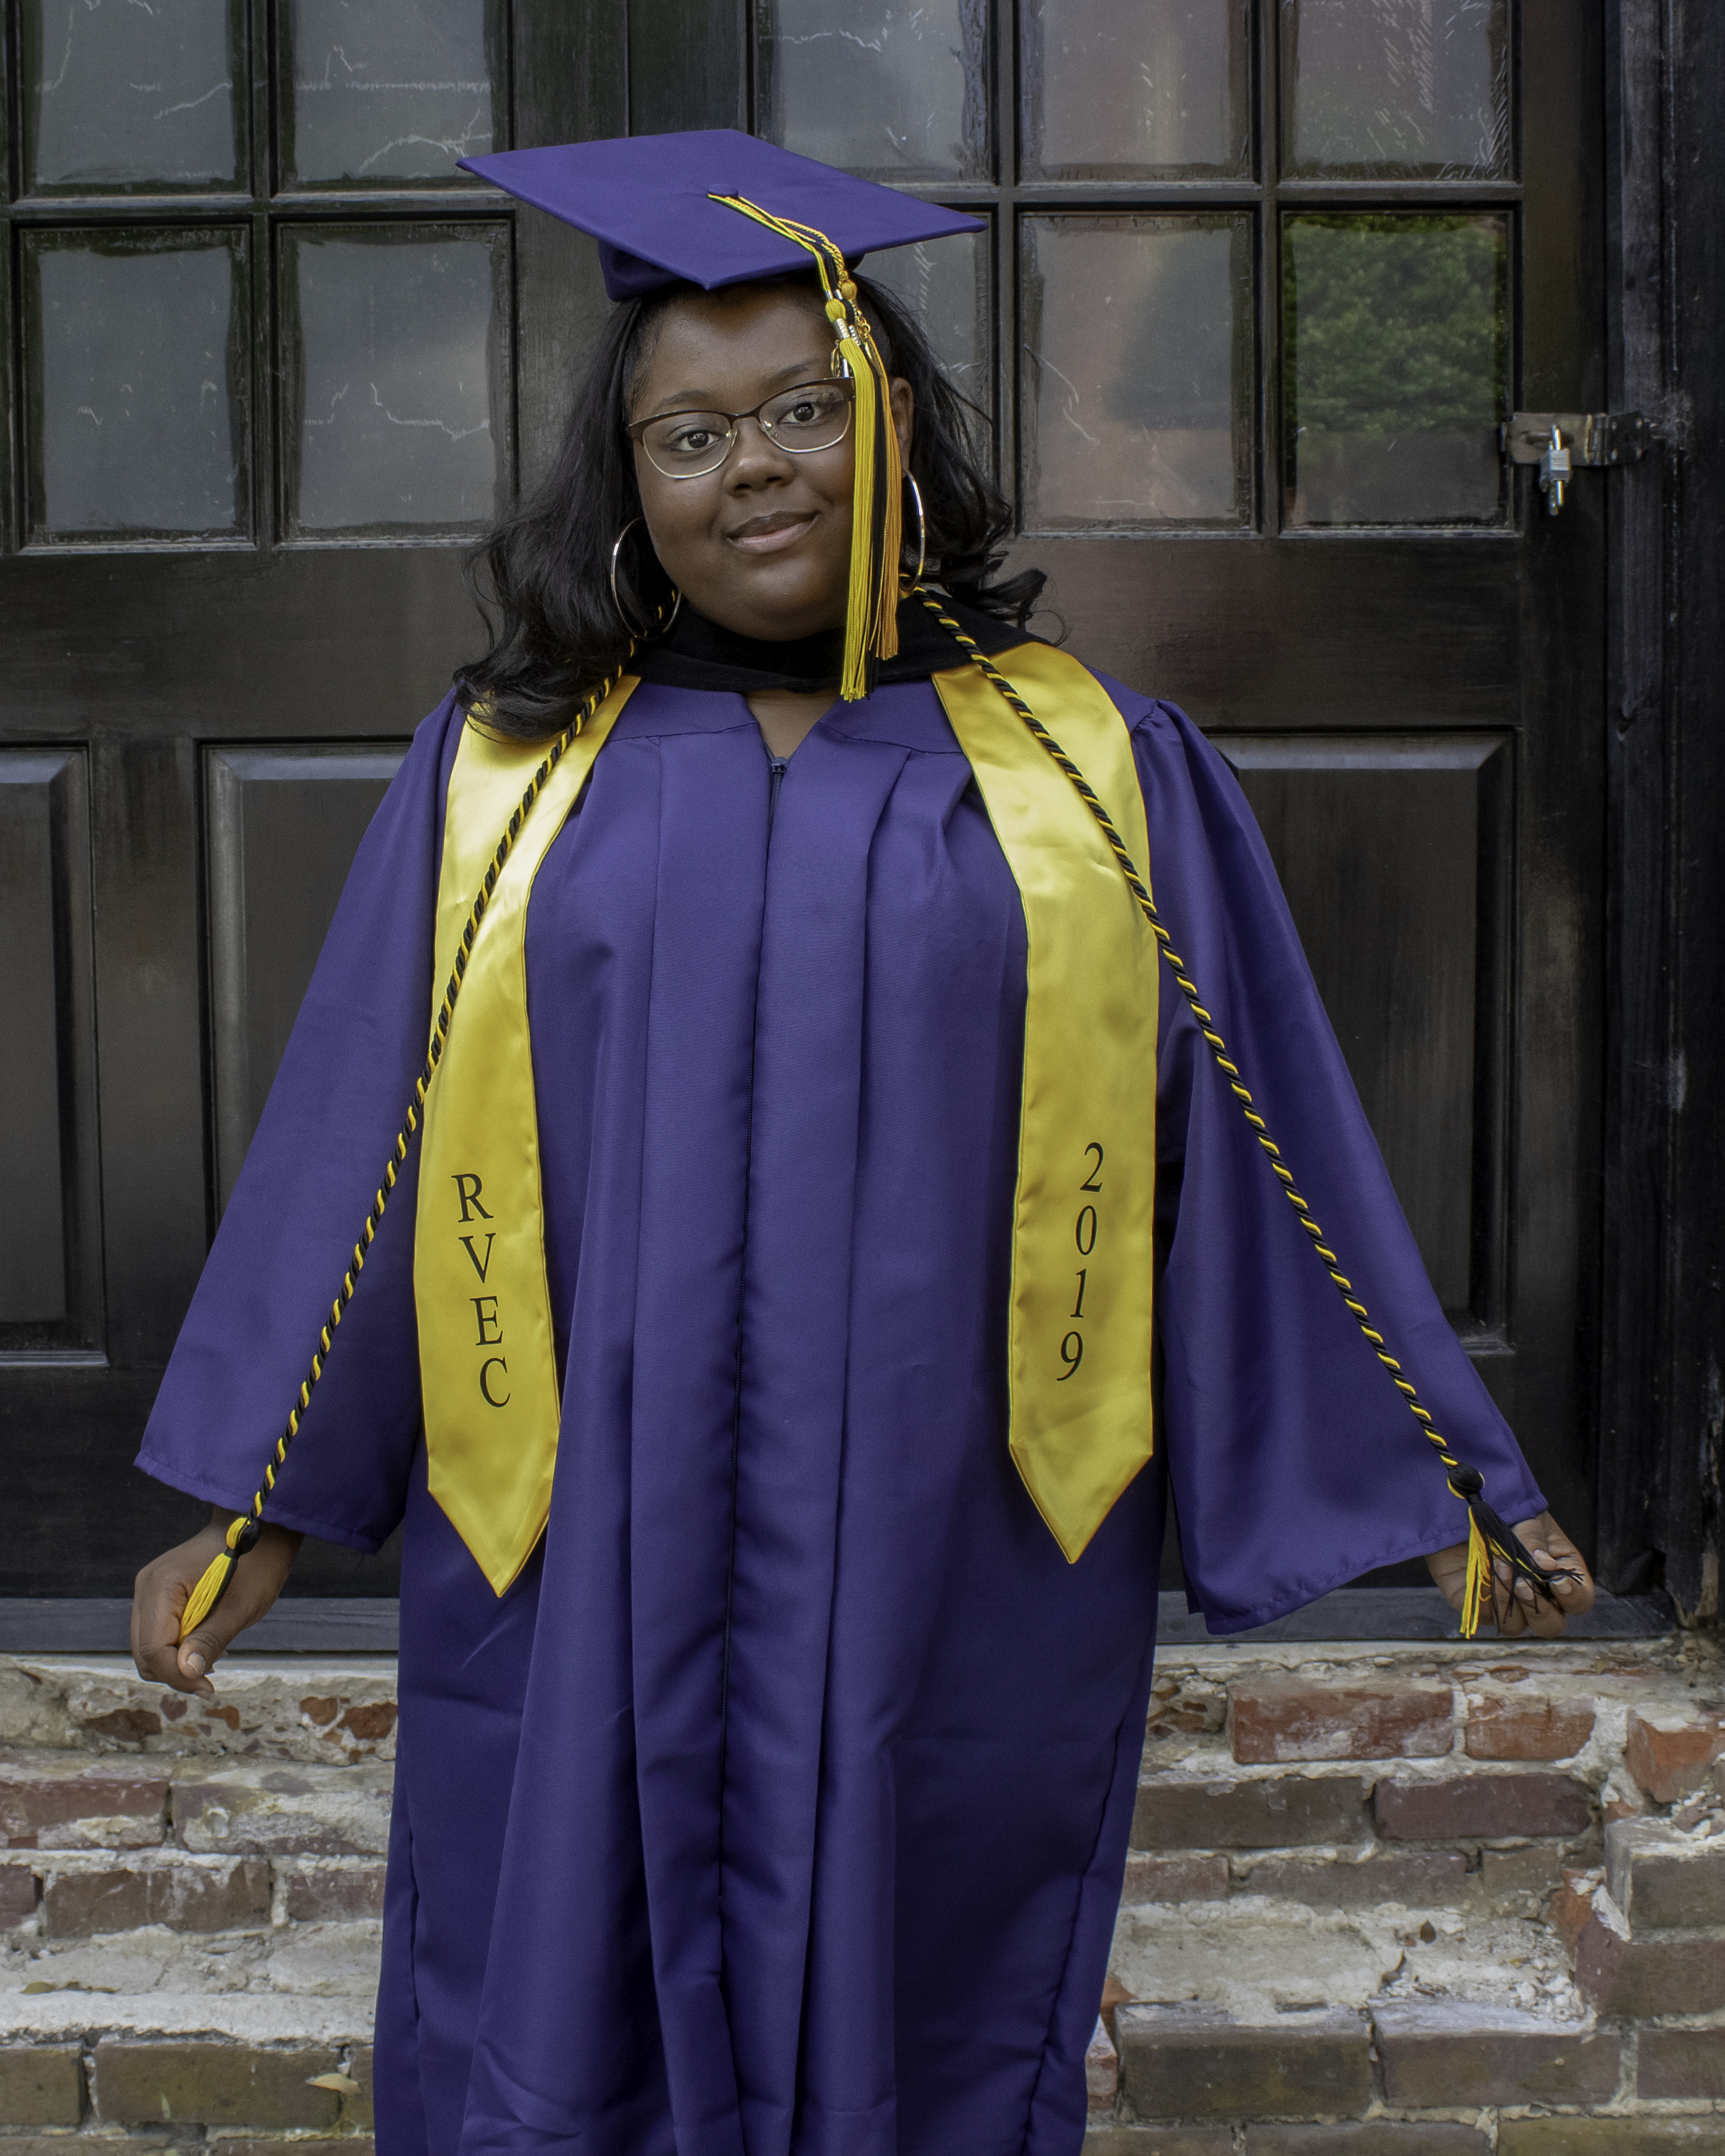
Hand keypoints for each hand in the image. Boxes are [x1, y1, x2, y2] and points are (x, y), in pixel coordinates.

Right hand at [131, 1505, 302, 1696]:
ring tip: (212, 1658)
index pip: (153, 1649)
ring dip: (176, 1660)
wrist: (260, 1528)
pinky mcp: (159, 1593)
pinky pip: (158, 1631)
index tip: (207, 1689)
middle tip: (210, 1680)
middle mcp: (146, 1587)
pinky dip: (177, 1645)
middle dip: (174, 1671)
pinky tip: (204, 1643)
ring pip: (148, 1645)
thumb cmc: (256, 1563)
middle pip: (144, 1651)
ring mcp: (150, 1589)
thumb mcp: (240, 1607)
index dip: (177, 1676)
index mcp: (161, 1586)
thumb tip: (187, 1673)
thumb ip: (210, 1640)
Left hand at [1426, 1510, 1594, 1637]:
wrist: (1466, 1507)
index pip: (1578, 1602)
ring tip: (1500, 1566)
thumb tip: (1542, 1566)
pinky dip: (1486, 1597)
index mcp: (1560, 1576)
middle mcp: (1537, 1597)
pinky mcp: (1478, 1604)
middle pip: (1550, 1625)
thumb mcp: (1527, 1521)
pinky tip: (1483, 1572)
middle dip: (1539, 1609)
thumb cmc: (1507, 1512)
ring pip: (1515, 1627)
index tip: (1557, 1581)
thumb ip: (1535, 1542)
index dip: (1572, 1598)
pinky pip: (1485, 1615)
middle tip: (1524, 1583)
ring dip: (1509, 1601)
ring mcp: (1508, 1605)